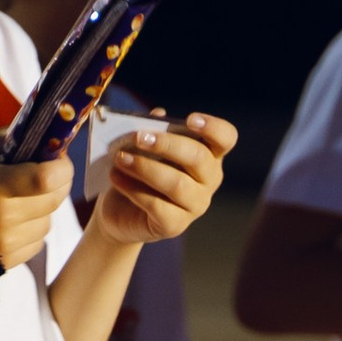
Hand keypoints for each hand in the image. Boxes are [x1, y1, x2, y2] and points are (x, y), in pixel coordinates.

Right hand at [0, 143, 71, 272]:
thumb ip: (8, 141)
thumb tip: (43, 135)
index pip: (46, 179)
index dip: (61, 166)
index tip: (56, 158)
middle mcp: (2, 220)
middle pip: (55, 199)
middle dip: (57, 182)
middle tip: (43, 172)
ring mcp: (5, 246)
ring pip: (48, 221)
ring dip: (43, 207)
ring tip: (18, 198)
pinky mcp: (6, 263)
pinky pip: (37, 240)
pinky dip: (32, 228)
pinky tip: (10, 220)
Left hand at [92, 111, 233, 245]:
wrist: (120, 210)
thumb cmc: (138, 171)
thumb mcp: (143, 147)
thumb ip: (152, 130)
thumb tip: (157, 114)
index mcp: (208, 155)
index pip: (226, 139)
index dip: (213, 128)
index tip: (190, 119)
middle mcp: (209, 180)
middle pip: (199, 158)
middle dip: (167, 145)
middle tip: (138, 137)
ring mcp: (195, 205)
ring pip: (176, 184)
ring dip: (145, 167)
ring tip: (120, 158)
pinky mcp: (175, 226)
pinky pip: (157, 206)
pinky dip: (133, 189)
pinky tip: (116, 177)